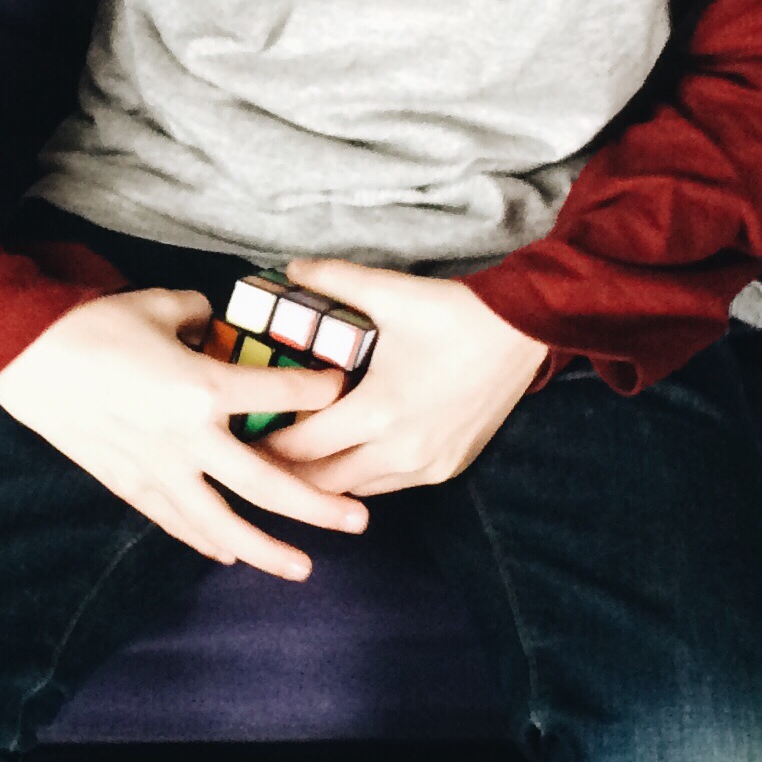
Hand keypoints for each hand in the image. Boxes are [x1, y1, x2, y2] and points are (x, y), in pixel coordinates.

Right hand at [0, 288, 374, 580]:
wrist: (23, 357)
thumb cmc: (91, 325)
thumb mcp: (158, 305)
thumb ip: (201, 315)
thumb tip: (216, 323)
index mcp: (203, 388)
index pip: (281, 397)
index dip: (317, 392)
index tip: (339, 390)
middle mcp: (190, 440)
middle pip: (269, 484)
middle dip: (319, 506)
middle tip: (359, 520)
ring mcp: (158, 470)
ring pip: (223, 524)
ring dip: (267, 550)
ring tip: (303, 567)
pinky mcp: (128, 485)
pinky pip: (176, 523)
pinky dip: (206, 541)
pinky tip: (230, 554)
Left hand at [261, 256, 553, 496]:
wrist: (524, 331)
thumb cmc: (453, 313)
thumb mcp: (388, 290)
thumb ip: (330, 281)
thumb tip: (287, 270)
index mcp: (377, 412)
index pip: (299, 447)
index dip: (263, 444)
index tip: (238, 435)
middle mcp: (401, 451)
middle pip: (321, 482)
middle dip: (285, 472)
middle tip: (254, 454)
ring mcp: (428, 466)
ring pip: (356, 491)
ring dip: (323, 479)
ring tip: (293, 459)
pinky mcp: (448, 468)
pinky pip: (389, 486)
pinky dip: (361, 476)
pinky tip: (344, 457)